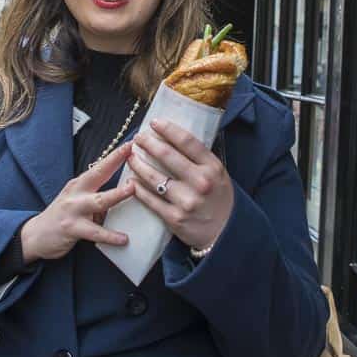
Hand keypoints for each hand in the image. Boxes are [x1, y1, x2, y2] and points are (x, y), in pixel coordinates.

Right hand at [20, 143, 135, 261]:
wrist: (35, 235)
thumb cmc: (62, 216)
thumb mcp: (77, 200)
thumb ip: (97, 195)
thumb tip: (126, 192)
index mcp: (79, 184)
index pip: (99, 166)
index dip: (115, 155)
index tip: (130, 144)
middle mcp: (76, 193)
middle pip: (97, 175)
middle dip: (114, 163)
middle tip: (132, 154)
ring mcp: (73, 210)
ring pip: (98, 201)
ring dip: (116, 194)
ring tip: (132, 189)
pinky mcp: (71, 228)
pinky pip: (94, 232)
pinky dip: (110, 235)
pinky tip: (123, 238)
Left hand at [126, 119, 233, 250]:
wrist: (226, 234)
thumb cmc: (219, 198)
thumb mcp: (218, 174)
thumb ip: (200, 158)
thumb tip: (175, 136)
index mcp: (212, 167)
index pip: (187, 141)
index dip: (168, 129)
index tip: (154, 122)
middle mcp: (200, 182)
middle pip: (167, 155)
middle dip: (148, 143)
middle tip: (138, 138)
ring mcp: (186, 201)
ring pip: (154, 177)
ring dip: (138, 164)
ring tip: (131, 157)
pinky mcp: (174, 218)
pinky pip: (151, 199)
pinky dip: (138, 188)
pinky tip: (131, 180)